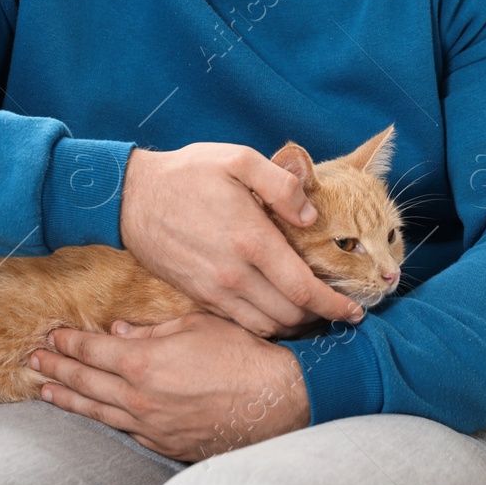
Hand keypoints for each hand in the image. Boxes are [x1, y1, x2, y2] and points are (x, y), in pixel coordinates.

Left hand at [29, 312, 310, 460]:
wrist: (273, 402)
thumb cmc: (240, 356)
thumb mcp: (196, 326)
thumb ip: (152, 329)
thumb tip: (119, 329)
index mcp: (143, 361)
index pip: (92, 349)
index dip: (69, 342)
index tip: (52, 335)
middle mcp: (138, 397)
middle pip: (86, 381)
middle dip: (57, 369)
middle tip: (34, 361)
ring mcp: (148, 425)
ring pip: (97, 411)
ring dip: (68, 398)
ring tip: (46, 391)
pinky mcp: (163, 443)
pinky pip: (124, 430)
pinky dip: (102, 419)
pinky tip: (93, 413)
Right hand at [119, 142, 362, 337]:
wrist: (130, 197)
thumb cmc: (187, 173)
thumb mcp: (238, 159)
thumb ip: (281, 183)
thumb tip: (311, 215)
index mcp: (251, 240)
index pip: (303, 289)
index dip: (334, 305)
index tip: (355, 312)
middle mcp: (234, 273)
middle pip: (290, 315)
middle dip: (320, 318)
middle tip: (338, 311)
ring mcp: (213, 290)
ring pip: (266, 326)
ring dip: (294, 326)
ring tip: (311, 314)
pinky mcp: (198, 296)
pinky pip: (240, 323)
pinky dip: (265, 324)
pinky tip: (276, 310)